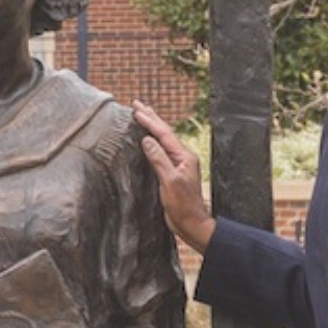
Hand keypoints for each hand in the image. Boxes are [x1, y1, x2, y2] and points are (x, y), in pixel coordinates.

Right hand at [130, 101, 214, 253]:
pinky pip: (160, 151)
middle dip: (151, 118)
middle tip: (137, 104)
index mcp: (183, 157)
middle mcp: (182, 158)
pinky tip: (146, 141)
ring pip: (162, 140)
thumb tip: (147, 140)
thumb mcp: (170, 182)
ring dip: (152, 127)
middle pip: (164, 133)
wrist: (192, 223)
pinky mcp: (172, 174)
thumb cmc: (183, 206)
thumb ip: (159, 159)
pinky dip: (152, 142)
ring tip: (142, 116)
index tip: (135, 110)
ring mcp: (177, 165)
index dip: (149, 121)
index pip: (163, 134)